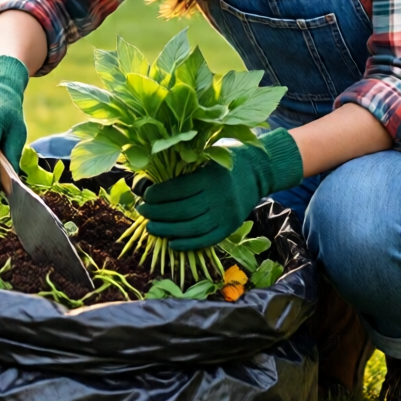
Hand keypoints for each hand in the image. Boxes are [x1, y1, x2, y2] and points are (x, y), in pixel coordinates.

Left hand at [137, 128, 302, 249]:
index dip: (159, 195)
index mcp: (211, 176)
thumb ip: (183, 169)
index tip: (145, 195)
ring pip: (192, 228)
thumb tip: (150, 182)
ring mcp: (226, 214)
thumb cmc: (225, 160)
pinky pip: (207, 240)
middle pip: (183, 210)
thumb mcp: (206, 156)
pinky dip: (188, 244)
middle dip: (158, 213)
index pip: (179, 189)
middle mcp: (219, 197)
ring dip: (168, 230)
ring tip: (151, 228)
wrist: (257, 171)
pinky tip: (172, 243)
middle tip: (142, 211)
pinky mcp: (231, 226)